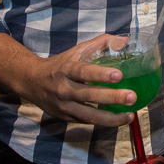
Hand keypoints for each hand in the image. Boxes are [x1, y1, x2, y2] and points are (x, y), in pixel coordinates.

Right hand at [0, 33, 136, 127]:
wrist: (32, 82)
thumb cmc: (60, 64)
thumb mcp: (76, 50)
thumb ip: (100, 44)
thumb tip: (125, 41)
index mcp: (66, 69)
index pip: (83, 72)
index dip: (100, 75)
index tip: (119, 76)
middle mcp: (63, 89)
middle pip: (88, 96)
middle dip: (111, 98)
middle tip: (132, 97)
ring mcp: (63, 106)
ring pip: (88, 115)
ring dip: (111, 118)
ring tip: (130, 116)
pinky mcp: (65, 118)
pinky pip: (86, 121)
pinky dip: (103, 122)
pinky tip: (119, 120)